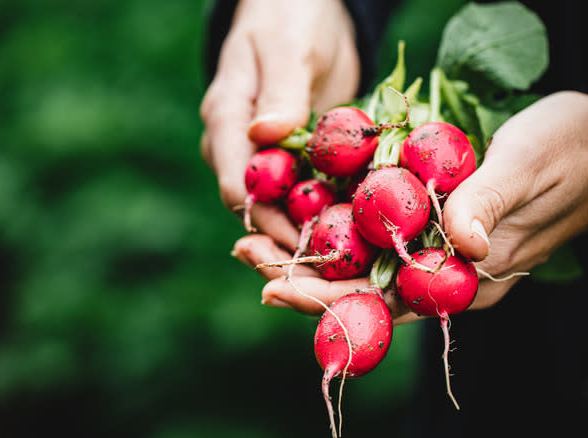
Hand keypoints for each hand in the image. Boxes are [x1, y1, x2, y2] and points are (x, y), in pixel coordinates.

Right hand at [200, 0, 359, 249]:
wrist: (303, 9)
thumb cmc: (290, 16)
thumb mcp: (289, 47)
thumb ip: (280, 91)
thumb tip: (265, 137)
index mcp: (228, 122)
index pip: (238, 184)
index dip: (267, 220)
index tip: (303, 242)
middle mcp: (241, 147)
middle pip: (257, 208)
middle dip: (288, 242)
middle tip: (330, 272)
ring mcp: (268, 155)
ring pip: (282, 208)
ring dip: (310, 235)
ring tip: (348, 263)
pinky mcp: (297, 157)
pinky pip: (308, 192)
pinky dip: (329, 211)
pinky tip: (359, 231)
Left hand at [233, 91, 587, 324]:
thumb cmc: (573, 149)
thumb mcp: (530, 165)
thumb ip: (490, 204)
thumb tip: (458, 246)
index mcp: (466, 277)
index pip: (384, 299)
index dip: (325, 298)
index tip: (273, 286)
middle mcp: (444, 271)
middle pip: (359, 286)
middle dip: (299, 276)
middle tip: (243, 254)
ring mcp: (436, 247)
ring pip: (361, 261)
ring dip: (307, 252)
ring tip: (253, 239)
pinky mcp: (432, 219)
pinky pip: (375, 232)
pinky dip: (334, 226)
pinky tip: (299, 215)